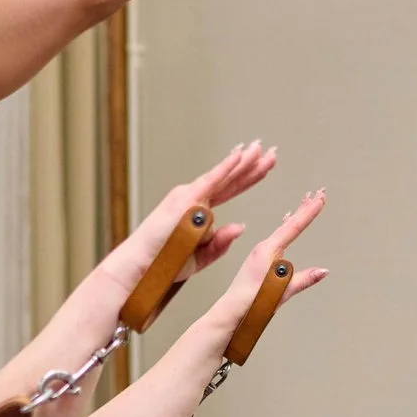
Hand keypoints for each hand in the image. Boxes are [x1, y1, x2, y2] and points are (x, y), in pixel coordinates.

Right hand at [113, 142, 276, 282]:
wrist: (144, 266)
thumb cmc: (166, 263)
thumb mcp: (201, 256)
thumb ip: (220, 243)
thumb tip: (241, 227)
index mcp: (198, 210)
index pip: (230, 189)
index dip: (248, 178)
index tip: (265, 166)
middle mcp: (194, 198)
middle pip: (231, 180)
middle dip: (252, 165)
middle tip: (272, 152)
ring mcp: (189, 196)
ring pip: (224, 177)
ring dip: (244, 162)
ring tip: (262, 149)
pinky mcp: (186, 199)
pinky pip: (211, 181)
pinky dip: (226, 167)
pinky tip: (240, 155)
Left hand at [211, 189, 329, 321]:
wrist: (230, 311)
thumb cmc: (250, 303)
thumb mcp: (282, 291)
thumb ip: (303, 279)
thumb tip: (323, 270)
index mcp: (267, 251)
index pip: (293, 227)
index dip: (308, 212)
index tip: (320, 198)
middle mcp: (263, 248)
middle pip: (288, 224)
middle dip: (304, 207)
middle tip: (318, 192)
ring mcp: (260, 253)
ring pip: (283, 228)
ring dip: (296, 214)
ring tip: (306, 201)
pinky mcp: (259, 259)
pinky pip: (277, 237)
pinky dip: (286, 226)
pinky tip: (286, 222)